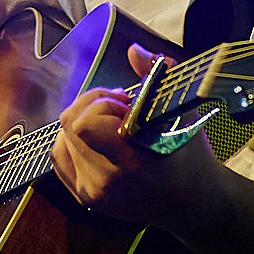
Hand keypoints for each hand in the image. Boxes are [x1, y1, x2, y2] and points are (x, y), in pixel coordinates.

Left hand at [50, 44, 253, 253]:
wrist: (193, 204)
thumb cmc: (190, 154)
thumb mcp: (182, 111)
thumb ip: (157, 76)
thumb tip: (133, 50)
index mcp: (131, 159)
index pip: (84, 124)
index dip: (100, 103)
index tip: (126, 103)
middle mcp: (106, 180)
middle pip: (70, 125)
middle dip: (92, 106)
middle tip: (119, 108)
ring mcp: (93, 192)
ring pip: (61, 139)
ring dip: (82, 123)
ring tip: (110, 124)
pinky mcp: (86, 198)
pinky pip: (59, 158)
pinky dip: (70, 141)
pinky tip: (94, 138)